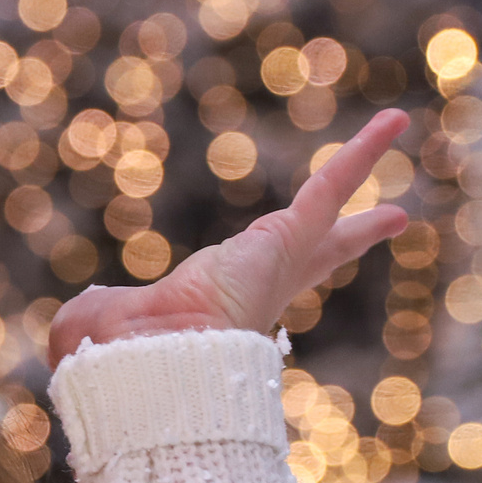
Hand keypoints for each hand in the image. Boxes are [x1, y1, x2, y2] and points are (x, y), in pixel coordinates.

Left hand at [44, 109, 411, 370]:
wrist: (157, 366)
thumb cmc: (124, 358)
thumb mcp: (105, 326)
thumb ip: (99, 315)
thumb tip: (87, 317)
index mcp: (224, 310)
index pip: (258, 288)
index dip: (272, 279)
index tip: (283, 278)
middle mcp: (263, 289)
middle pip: (318, 257)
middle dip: (349, 240)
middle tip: (389, 221)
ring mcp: (282, 262)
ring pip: (331, 210)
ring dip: (359, 166)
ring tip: (393, 131)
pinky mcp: (290, 237)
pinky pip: (331, 186)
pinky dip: (363, 151)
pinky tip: (394, 116)